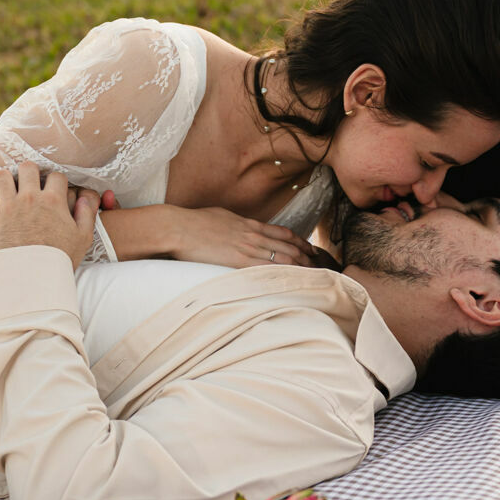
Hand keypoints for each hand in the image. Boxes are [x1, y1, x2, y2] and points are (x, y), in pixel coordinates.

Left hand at [0, 163, 99, 268]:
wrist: (32, 279)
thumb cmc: (59, 259)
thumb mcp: (83, 238)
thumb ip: (87, 214)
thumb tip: (83, 197)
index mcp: (53, 201)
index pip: (56, 175)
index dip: (57, 181)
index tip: (54, 190)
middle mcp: (30, 198)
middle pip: (27, 167)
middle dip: (29, 173)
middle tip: (30, 183)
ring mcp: (8, 207)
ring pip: (2, 176)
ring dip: (6, 180)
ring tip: (9, 189)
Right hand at [167, 206, 319, 268]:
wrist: (178, 227)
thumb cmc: (194, 222)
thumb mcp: (222, 217)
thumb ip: (236, 224)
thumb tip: (240, 228)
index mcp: (249, 224)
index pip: (283, 233)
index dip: (300, 242)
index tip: (310, 250)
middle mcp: (253, 235)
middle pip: (288, 247)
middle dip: (307, 258)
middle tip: (321, 268)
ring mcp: (247, 248)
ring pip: (282, 258)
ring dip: (300, 268)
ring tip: (313, 277)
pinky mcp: (237, 261)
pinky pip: (266, 270)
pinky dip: (281, 276)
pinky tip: (291, 282)